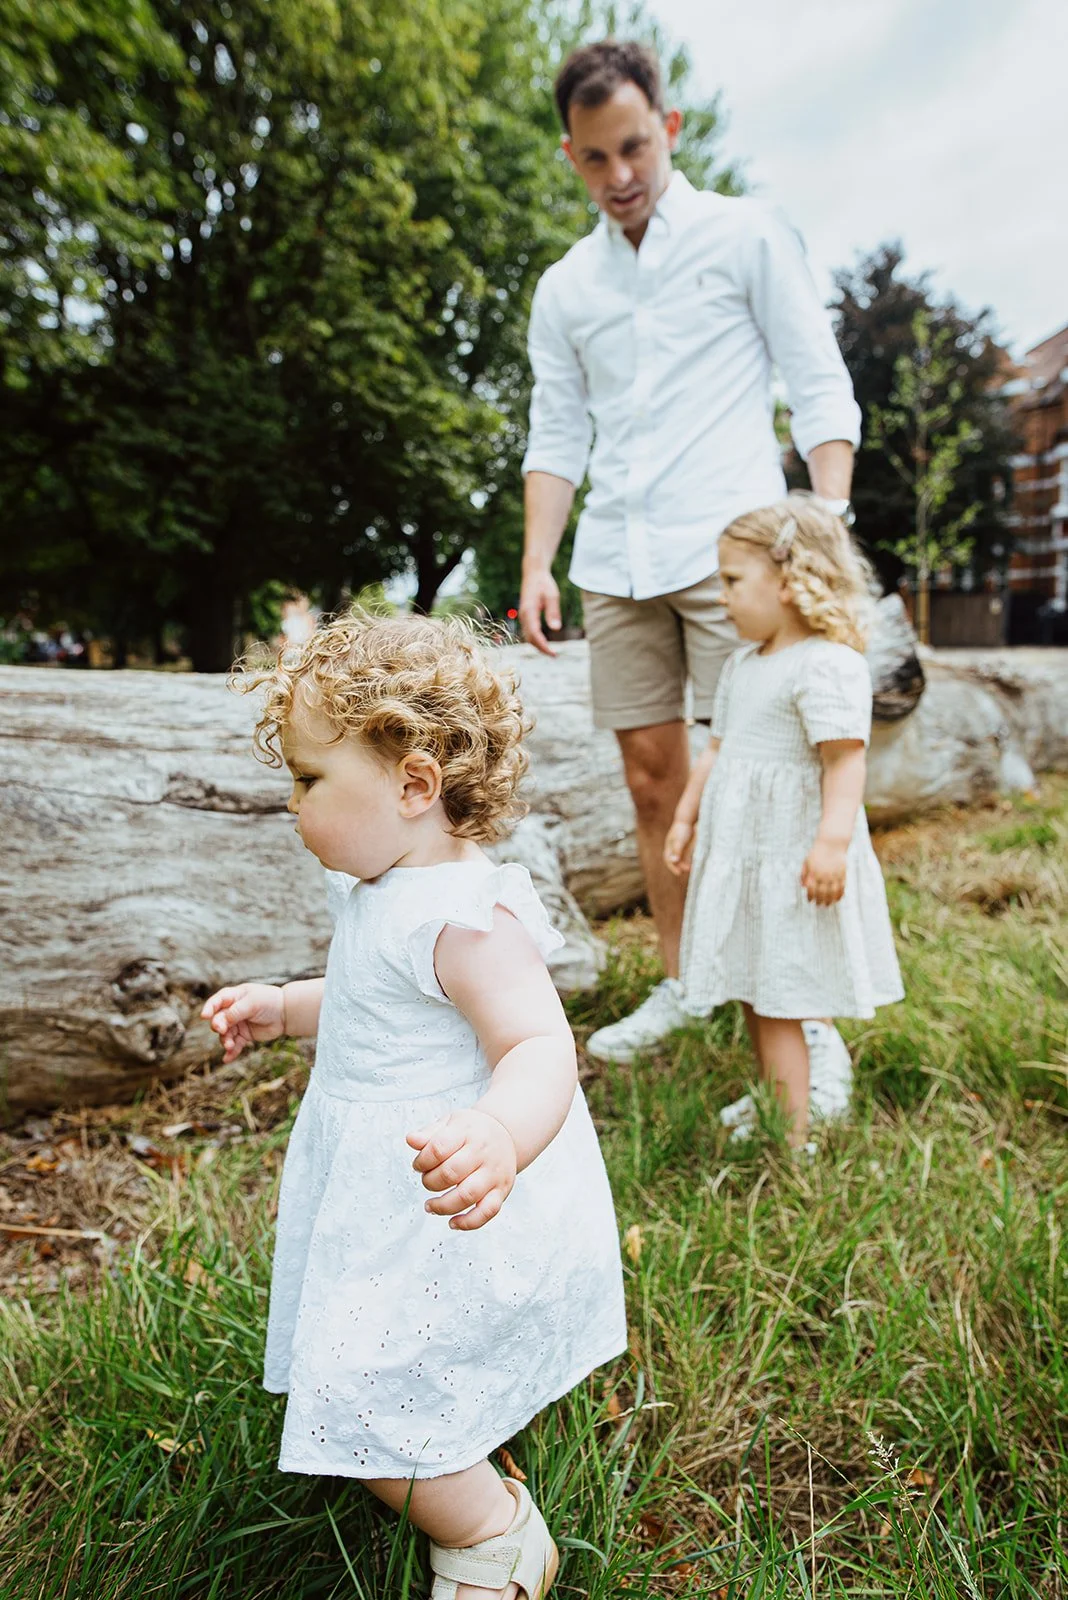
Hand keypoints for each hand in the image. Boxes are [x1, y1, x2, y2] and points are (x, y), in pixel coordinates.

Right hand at [201, 983, 286, 1061]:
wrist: (287, 1013)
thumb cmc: (269, 1002)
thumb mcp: (252, 1003)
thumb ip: (235, 1012)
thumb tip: (220, 1022)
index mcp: (233, 997)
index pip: (217, 1002)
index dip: (209, 1008)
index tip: (205, 1016)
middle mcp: (233, 1010)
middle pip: (219, 1020)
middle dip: (218, 1026)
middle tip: (222, 1030)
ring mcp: (238, 1023)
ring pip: (225, 1034)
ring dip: (225, 1040)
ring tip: (230, 1046)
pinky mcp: (244, 1035)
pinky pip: (235, 1045)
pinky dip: (231, 1052)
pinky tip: (227, 1059)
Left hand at [406, 1109, 517, 1229]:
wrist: (507, 1135)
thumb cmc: (474, 1131)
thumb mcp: (451, 1123)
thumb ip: (429, 1134)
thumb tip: (410, 1140)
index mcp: (467, 1133)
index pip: (439, 1148)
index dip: (422, 1161)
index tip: (418, 1165)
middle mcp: (483, 1153)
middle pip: (451, 1173)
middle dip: (430, 1182)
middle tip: (427, 1181)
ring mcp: (493, 1174)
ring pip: (467, 1195)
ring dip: (443, 1206)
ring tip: (430, 1206)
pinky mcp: (501, 1191)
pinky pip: (487, 1212)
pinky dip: (468, 1222)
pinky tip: (453, 1222)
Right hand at [518, 568, 561, 657]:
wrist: (533, 574)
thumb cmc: (544, 583)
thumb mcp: (552, 595)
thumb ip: (553, 612)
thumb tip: (556, 628)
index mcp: (529, 611)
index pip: (534, 634)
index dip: (543, 646)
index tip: (553, 653)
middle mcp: (523, 616)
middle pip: (530, 638)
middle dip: (541, 649)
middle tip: (554, 655)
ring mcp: (523, 617)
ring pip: (528, 636)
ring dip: (538, 646)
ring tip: (551, 652)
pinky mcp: (525, 617)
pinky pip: (529, 632)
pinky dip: (536, 640)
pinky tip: (545, 643)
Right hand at [664, 818, 694, 876]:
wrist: (687, 819)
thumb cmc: (682, 829)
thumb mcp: (679, 840)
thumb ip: (677, 851)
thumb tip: (673, 861)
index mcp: (669, 846)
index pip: (668, 860)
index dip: (672, 867)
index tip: (679, 873)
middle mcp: (673, 848)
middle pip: (675, 860)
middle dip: (680, 867)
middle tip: (687, 871)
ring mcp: (680, 847)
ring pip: (681, 858)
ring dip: (685, 864)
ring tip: (691, 868)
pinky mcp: (686, 845)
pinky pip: (687, 855)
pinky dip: (690, 859)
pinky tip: (695, 861)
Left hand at [801, 838, 847, 904]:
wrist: (832, 843)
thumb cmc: (817, 853)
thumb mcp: (807, 861)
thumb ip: (804, 874)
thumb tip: (803, 886)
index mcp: (814, 872)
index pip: (811, 889)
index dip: (810, 896)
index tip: (810, 900)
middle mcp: (824, 875)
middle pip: (822, 893)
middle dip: (820, 901)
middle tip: (819, 905)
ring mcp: (834, 875)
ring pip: (832, 892)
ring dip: (830, 900)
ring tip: (828, 904)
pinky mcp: (842, 874)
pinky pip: (842, 887)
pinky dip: (840, 895)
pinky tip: (837, 899)